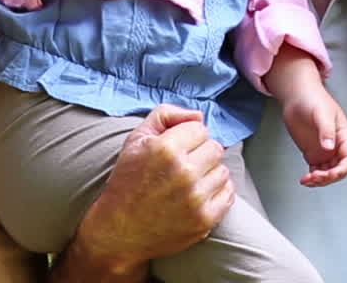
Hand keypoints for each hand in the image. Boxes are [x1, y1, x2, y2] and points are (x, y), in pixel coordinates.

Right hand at [61, 105, 232, 278]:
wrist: (119, 231)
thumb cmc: (127, 182)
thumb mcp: (136, 139)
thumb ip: (166, 115)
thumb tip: (199, 115)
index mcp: (166, 149)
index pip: (200, 128)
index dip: (188, 137)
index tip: (176, 150)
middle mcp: (184, 172)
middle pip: (215, 148)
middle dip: (201, 154)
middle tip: (183, 167)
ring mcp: (196, 197)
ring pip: (222, 171)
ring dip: (209, 174)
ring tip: (188, 183)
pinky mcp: (204, 219)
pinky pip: (228, 194)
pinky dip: (217, 193)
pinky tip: (198, 196)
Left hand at [281, 80, 346, 186]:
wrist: (297, 96)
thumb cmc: (313, 99)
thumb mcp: (322, 112)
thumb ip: (326, 130)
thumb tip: (329, 147)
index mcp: (343, 136)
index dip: (343, 169)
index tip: (331, 174)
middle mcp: (335, 146)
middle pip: (339, 169)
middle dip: (329, 177)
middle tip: (315, 177)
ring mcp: (324, 150)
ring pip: (328, 173)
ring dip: (320, 180)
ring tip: (307, 179)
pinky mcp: (312, 153)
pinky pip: (316, 170)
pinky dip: (312, 178)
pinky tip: (305, 179)